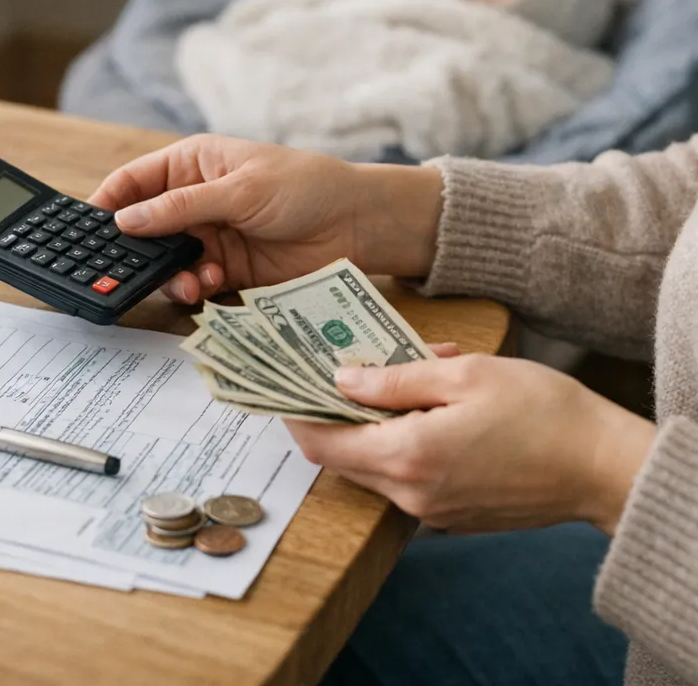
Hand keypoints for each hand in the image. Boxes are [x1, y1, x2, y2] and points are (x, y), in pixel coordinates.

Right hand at [89, 134, 441, 303]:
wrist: (356, 225)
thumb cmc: (303, 187)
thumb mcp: (239, 189)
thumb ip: (181, 207)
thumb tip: (125, 221)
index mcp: (192, 164)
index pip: (135, 181)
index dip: (108, 203)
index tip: (85, 231)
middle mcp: (194, 200)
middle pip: (144, 226)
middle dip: (134, 248)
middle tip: (120, 270)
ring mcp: (210, 236)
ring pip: (166, 260)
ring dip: (167, 273)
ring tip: (186, 281)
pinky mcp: (227, 269)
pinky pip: (193, 281)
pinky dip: (194, 287)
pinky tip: (209, 284)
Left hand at [287, 352, 655, 534]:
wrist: (602, 466)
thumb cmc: (539, 410)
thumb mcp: (462, 375)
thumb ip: (393, 379)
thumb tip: (340, 379)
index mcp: (407, 457)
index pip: (321, 443)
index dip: (296, 413)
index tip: (284, 384)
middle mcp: (411, 495)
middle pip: (343, 456)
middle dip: (334, 413)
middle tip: (337, 369)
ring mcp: (432, 512)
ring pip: (375, 465)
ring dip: (373, 425)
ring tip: (397, 377)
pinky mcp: (452, 516)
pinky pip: (407, 477)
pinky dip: (401, 443)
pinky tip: (428, 408)